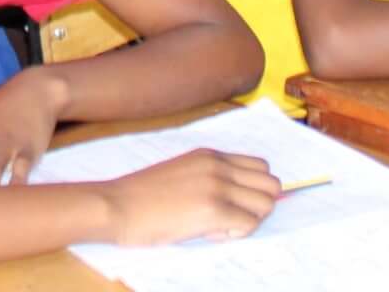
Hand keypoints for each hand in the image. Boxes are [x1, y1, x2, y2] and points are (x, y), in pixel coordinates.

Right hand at [103, 149, 283, 247]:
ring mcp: (217, 186)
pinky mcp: (213, 210)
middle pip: (271, 184)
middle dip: (258, 206)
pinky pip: (248, 224)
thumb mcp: (181, 172)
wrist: (117, 205)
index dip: (254, 190)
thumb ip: (210, 176)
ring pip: (265, 205)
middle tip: (232, 218)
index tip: (235, 204)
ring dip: (249, 220)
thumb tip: (237, 196)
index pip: (261, 166)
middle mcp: (218, 165)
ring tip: (221, 226)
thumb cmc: (141, 195)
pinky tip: (210, 233)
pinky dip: (236, 234)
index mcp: (210, 155)